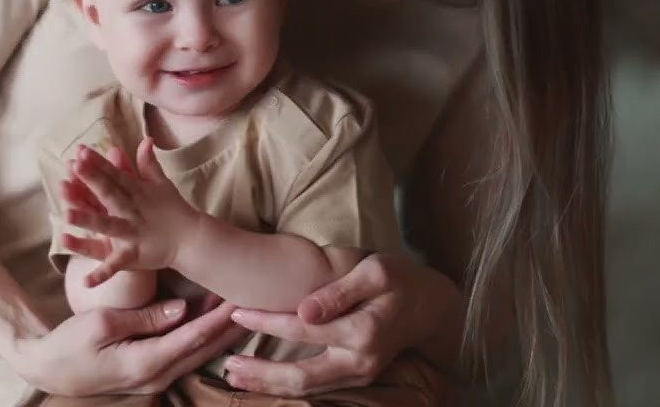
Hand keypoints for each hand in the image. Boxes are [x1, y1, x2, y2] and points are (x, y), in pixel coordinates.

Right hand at [9, 297, 246, 395]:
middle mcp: (157, 376)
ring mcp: (154, 377)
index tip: (241, 298)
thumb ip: (145, 318)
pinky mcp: (149, 371)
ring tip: (245, 307)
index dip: (220, 318)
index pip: (194, 338)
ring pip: (197, 352)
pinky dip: (202, 336)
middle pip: (204, 348)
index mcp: (146, 363)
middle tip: (257, 301)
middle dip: (232, 325)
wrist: (47, 368)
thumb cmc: (70, 344)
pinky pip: (184, 353)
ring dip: (221, 330)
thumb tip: (180, 309)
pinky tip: (213, 319)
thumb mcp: (102, 324)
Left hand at [60, 138, 199, 286]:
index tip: (81, 151)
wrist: (192, 238)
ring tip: (66, 215)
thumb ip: (148, 163)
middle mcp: (132, 210)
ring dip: (89, 221)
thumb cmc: (174, 210)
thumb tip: (145, 140)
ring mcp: (132, 233)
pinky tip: (86, 281)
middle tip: (73, 168)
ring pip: (108, 225)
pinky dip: (102, 274)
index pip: (115, 174)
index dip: (98, 163)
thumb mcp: (161, 183)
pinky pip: (116, 264)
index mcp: (137, 192)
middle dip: (92, 181)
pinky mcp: (134, 255)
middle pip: (109, 193)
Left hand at [221, 251, 455, 395]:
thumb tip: (303, 310)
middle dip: (261, 374)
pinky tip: (264, 377)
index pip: (303, 330)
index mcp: (363, 332)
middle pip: (302, 378)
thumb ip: (339, 292)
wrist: (432, 306)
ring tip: (236, 376)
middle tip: (227, 366)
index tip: (238, 311)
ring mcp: (359, 375)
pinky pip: (316, 386)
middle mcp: (360, 362)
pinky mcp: (356, 377)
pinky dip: (287, 384)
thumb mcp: (375, 272)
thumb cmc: (400, 279)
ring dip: (269, 384)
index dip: (267, 321)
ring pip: (307, 388)